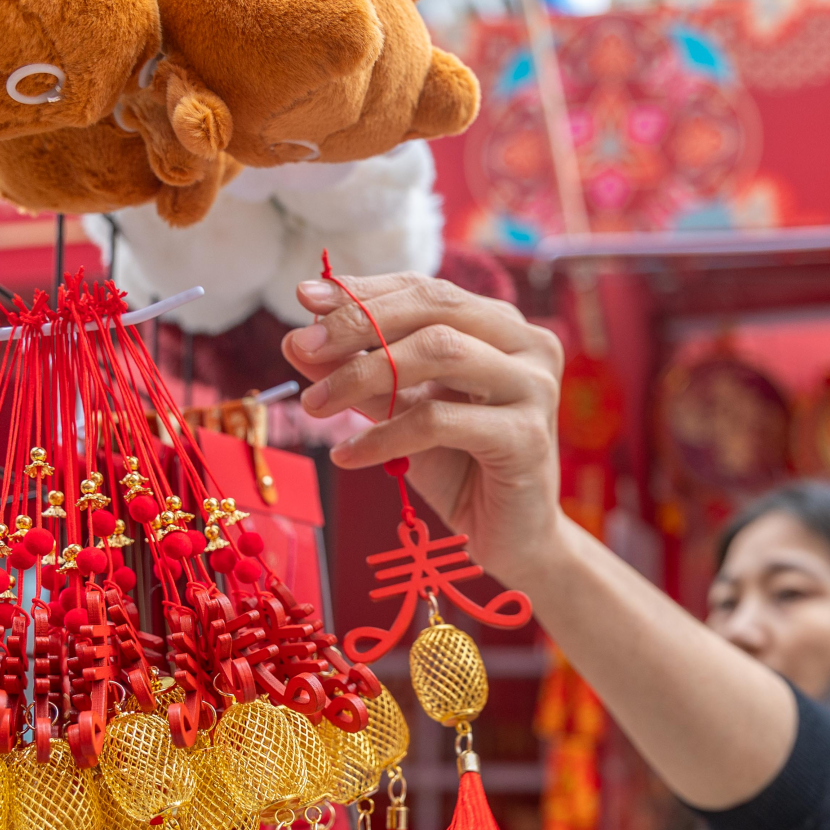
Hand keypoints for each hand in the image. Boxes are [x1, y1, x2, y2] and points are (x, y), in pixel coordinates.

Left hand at [280, 273, 566, 589]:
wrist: (510, 539)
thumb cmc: (461, 469)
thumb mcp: (400, 412)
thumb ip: (361, 375)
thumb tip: (296, 341)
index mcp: (502, 326)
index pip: (426, 290)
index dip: (365, 291)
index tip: (304, 298)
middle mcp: (528, 345)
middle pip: (435, 308)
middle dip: (360, 323)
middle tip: (302, 346)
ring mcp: (534, 387)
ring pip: (439, 353)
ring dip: (364, 374)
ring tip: (315, 404)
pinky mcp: (527, 436)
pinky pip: (439, 421)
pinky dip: (384, 435)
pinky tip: (346, 455)